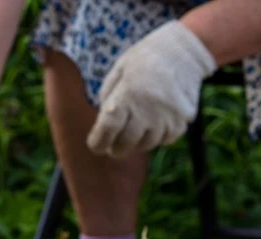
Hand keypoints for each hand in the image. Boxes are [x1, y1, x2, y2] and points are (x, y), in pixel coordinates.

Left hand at [87, 21, 216, 157]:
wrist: (183, 50)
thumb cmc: (143, 61)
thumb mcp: (118, 73)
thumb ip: (108, 99)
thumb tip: (102, 128)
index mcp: (128, 94)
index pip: (108, 128)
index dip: (98, 142)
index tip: (95, 145)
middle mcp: (148, 107)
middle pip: (125, 143)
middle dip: (115, 149)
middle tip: (112, 147)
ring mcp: (167, 115)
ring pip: (145, 145)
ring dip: (135, 143)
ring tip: (133, 133)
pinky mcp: (183, 119)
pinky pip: (165, 139)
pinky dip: (156, 138)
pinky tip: (152, 126)